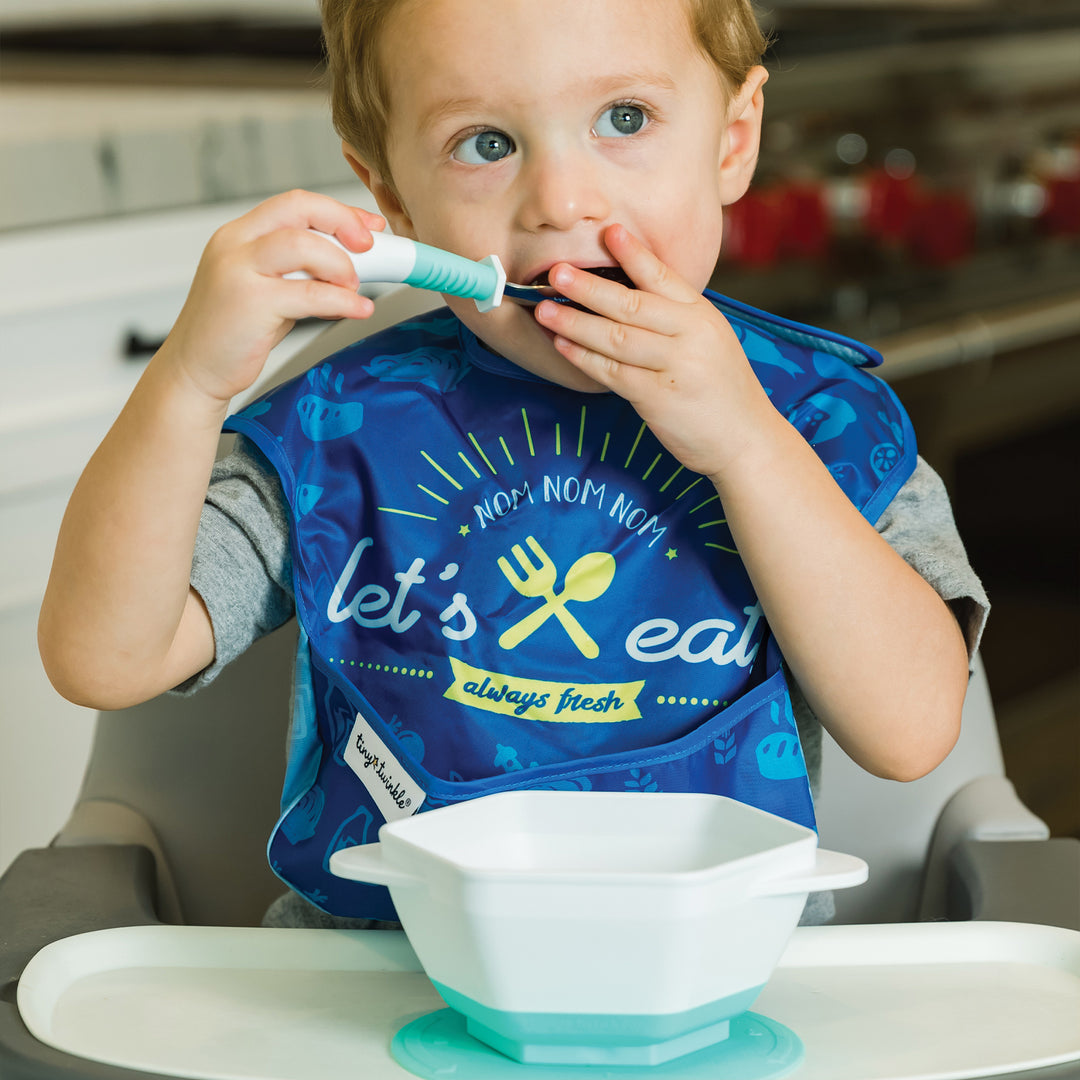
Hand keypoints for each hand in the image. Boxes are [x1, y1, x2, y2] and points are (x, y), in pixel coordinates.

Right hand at [161, 189, 384, 405]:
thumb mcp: (267, 289)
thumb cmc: (234, 332)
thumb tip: (352, 263)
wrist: (194, 370)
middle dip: (343, 222)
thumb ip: (300, 271)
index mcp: (240, 234)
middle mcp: (234, 244)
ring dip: (341, 264)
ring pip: (303, 245)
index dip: (338, 211)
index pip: (295, 204)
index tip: (370, 226)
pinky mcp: (250, 304)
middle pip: (298, 208)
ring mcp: (238, 271)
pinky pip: (309, 294)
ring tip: (354, 288)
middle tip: (370, 248)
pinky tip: (359, 309)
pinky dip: (342, 301)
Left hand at [534, 224, 776, 482]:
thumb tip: (626, 298)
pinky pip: (612, 373)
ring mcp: (675, 366)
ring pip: (616, 338)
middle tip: (556, 273)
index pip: (663, 276)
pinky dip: (584, 358)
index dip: (634, 254)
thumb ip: (675, 320)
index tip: (608, 232)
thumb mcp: (709, 342)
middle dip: (589, 287)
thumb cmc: (721, 391)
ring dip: (576, 323)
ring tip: (545, 310)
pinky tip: (563, 345)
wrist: (745, 439)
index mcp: (703, 315)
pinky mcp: (658, 398)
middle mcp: (691, 335)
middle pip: (632, 305)